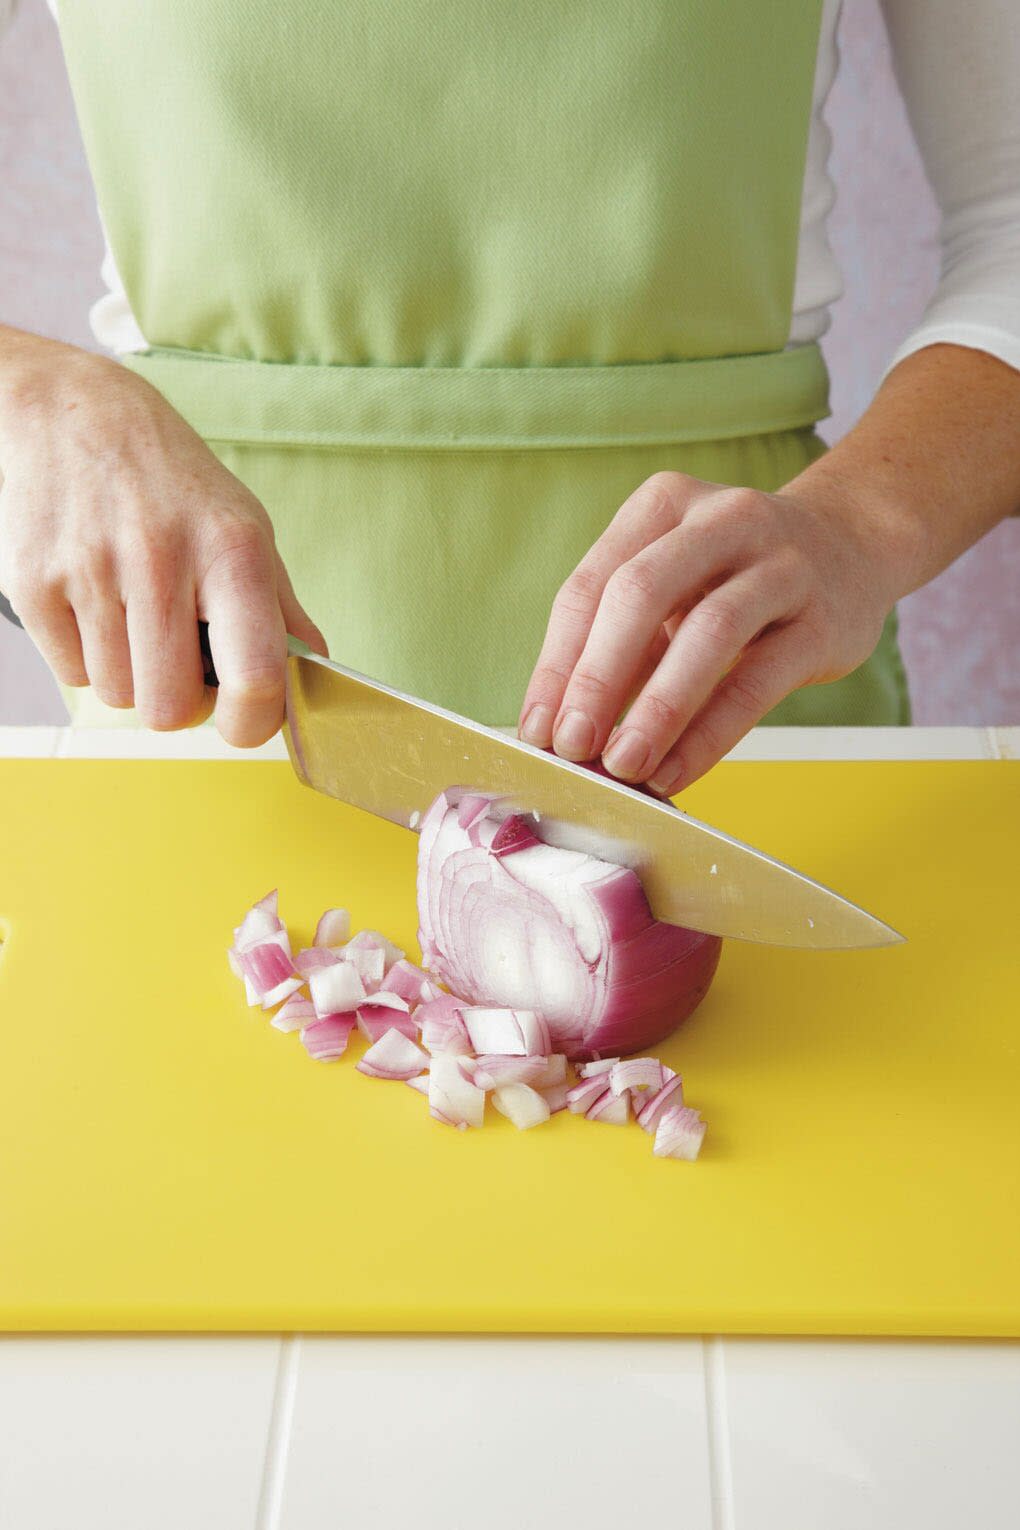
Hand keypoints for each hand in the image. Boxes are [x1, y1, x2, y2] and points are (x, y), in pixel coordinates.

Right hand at [0, 329, 324, 744]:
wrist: (74, 413)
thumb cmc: (172, 482)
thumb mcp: (245, 526)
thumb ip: (281, 609)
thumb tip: (318, 675)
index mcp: (233, 551)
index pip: (255, 678)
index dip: (251, 723)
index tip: (244, 721)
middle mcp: (162, 559)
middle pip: (169, 709)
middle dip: (178, 700)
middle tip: (180, 660)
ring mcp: (90, 570)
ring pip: (117, 696)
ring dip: (130, 674)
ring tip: (134, 615)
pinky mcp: (33, 582)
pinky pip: (70, 674)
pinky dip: (86, 656)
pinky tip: (97, 604)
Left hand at [518, 469, 904, 791]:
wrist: (853, 545)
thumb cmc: (736, 574)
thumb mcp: (674, 581)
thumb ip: (623, 640)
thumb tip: (562, 727)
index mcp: (663, 504)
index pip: (592, 584)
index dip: (557, 662)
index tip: (535, 728)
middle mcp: (722, 520)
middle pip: (641, 594)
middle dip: (597, 677)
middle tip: (571, 745)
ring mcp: (780, 565)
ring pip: (707, 634)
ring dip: (657, 708)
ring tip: (623, 766)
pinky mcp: (823, 621)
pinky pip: (757, 682)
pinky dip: (710, 732)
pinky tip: (675, 770)